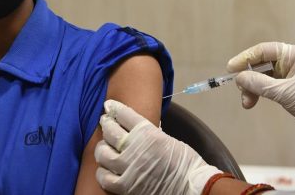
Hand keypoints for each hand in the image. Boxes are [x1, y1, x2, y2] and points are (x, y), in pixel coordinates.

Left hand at [94, 100, 219, 194]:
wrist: (192, 187)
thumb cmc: (184, 162)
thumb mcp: (166, 138)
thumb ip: (147, 131)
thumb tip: (131, 124)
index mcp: (148, 133)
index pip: (123, 114)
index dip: (114, 108)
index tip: (110, 106)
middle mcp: (136, 148)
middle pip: (110, 131)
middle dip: (106, 124)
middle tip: (106, 123)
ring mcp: (129, 168)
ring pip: (103, 153)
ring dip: (102, 148)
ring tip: (105, 147)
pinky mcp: (127, 186)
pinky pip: (105, 178)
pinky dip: (103, 172)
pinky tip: (106, 168)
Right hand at [227, 42, 294, 128]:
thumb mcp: (285, 92)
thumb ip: (260, 84)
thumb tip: (239, 78)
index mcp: (294, 55)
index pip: (263, 51)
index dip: (245, 59)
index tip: (230, 69)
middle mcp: (292, 61)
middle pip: (262, 64)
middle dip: (249, 78)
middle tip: (241, 92)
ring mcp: (292, 74)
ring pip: (264, 76)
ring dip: (253, 88)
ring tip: (247, 103)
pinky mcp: (292, 86)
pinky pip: (270, 85)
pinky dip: (261, 93)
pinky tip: (254, 101)